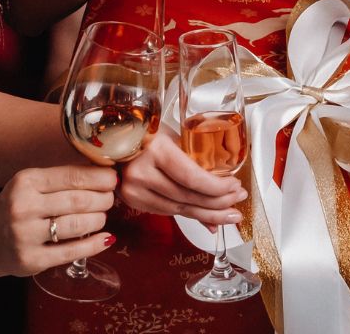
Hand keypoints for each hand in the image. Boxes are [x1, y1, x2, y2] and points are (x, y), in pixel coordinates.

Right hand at [0, 164, 118, 277]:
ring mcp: (26, 235)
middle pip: (78, 201)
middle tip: (111, 199)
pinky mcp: (31, 259)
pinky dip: (94, 244)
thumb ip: (62, 178)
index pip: (72, 176)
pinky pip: (71, 252)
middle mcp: (23, 207)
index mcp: (26, 182)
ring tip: (102, 216)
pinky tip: (105, 238)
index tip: (113, 179)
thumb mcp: (31, 185)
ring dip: (98, 220)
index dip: (99, 178)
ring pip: (77, 225)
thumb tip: (104, 171)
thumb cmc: (16, 206)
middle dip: (103, 199)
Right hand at [119, 132, 244, 223]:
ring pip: (179, 209)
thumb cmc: (147, 133)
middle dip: (218, 203)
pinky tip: (207, 216)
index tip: (234, 186)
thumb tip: (226, 186)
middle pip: (188, 196)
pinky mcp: (132, 200)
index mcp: (155, 149)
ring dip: (208, 214)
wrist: (112, 140)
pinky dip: (189, 214)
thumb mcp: (173, 138)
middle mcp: (141, 172)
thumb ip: (196, 162)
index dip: (217, 187)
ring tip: (228, 214)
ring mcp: (133, 189)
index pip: (192, 177)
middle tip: (237, 202)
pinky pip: (168, 211)